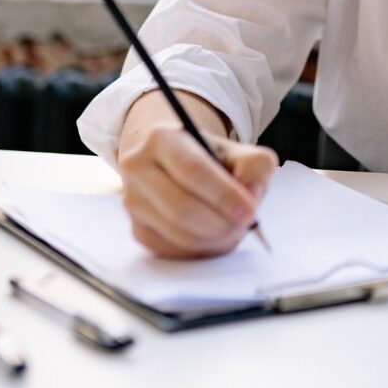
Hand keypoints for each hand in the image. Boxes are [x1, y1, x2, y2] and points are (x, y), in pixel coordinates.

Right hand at [119, 119, 277, 258]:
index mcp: (163, 138)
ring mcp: (133, 200)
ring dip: (212, 239)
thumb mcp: (241, 151)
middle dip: (219, 222)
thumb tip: (249, 197)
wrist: (179, 164)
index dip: (223, 195)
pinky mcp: (136, 228)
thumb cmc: (213, 158)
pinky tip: (215, 236)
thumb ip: (254, 168)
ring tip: (234, 229)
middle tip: (245, 225)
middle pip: (180, 206)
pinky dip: (200, 249)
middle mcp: (138, 167)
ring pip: (175, 232)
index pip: (192, 170)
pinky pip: (170, 249)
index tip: (249, 212)